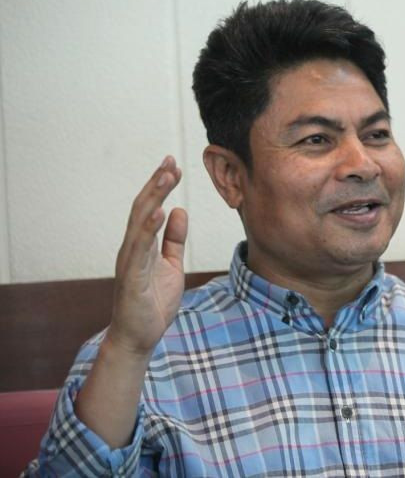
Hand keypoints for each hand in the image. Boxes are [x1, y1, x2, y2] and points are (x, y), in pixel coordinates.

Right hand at [107, 156, 187, 355]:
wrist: (140, 338)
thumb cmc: (153, 303)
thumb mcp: (172, 266)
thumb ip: (175, 240)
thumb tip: (180, 211)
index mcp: (142, 245)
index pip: (150, 208)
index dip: (160, 186)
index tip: (173, 165)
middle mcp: (132, 248)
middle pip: (143, 208)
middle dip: (156, 184)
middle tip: (170, 161)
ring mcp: (130, 262)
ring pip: (139, 223)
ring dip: (153, 198)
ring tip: (166, 177)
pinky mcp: (132, 278)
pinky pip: (140, 249)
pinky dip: (149, 229)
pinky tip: (160, 212)